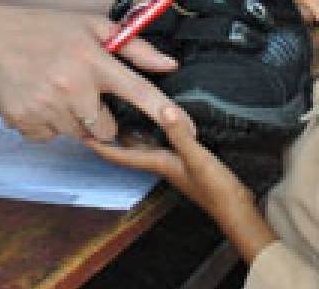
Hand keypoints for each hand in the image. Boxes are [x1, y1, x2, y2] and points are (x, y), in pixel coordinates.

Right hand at [0, 3, 181, 142]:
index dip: (167, 113)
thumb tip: (170, 64)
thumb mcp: (91, 26)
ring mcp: (47, 107)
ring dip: (74, 120)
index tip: (189, 131)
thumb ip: (133, 47)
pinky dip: (49, 124)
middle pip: (107, 129)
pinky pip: (51, 137)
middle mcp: (72, 86)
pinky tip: (39, 97)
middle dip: (101, 118)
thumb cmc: (46, 28)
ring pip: (78, 135)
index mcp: (93, 60)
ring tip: (56, 89)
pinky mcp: (25, 122)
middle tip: (83, 92)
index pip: (139, 92)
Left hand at [85, 103, 277, 262]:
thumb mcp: (198, 158)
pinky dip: (154, 133)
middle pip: (128, 149)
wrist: (236, 208)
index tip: (81, 134)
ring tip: (120, 113)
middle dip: (111, 135)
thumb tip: (164, 109)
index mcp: (158, 162)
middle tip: (97, 117)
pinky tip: (158, 123)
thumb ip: (181, 134)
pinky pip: (161, 144)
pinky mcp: (186, 161)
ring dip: (130, 133)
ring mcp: (173, 164)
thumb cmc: (217, 190)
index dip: (101, 146)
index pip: (121, 154)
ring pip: (144, 146)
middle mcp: (161, 163)